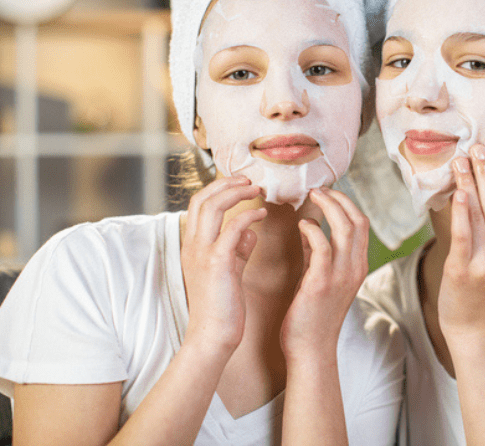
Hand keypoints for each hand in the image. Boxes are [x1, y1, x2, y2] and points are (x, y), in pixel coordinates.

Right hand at [181, 176, 266, 356]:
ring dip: (236, 192)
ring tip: (257, 188)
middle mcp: (192, 245)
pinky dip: (248, 216)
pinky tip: (262, 215)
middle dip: (226, 183)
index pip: (197, 204)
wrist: (213, 337)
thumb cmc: (223, 307)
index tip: (241, 182)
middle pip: (201, 198)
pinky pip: (232, 228)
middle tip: (250, 178)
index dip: (218, 188)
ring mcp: (201, 253)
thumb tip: (250, 233)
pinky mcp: (216, 263)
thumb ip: (237, 250)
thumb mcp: (228, 272)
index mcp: (192, 246)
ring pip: (212, 206)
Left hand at [280, 187, 369, 361]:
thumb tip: (309, 227)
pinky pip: (322, 245)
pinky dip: (313, 229)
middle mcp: (355, 268)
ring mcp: (341, 275)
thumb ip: (316, 253)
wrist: (310, 351)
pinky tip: (302, 224)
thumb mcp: (319, 278)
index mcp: (357, 266)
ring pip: (345, 227)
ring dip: (328, 206)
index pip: (361, 224)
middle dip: (339, 199)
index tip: (327, 193)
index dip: (346, 203)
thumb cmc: (311, 316)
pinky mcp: (322, 283)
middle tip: (319, 189)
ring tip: (312, 197)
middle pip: (357, 220)